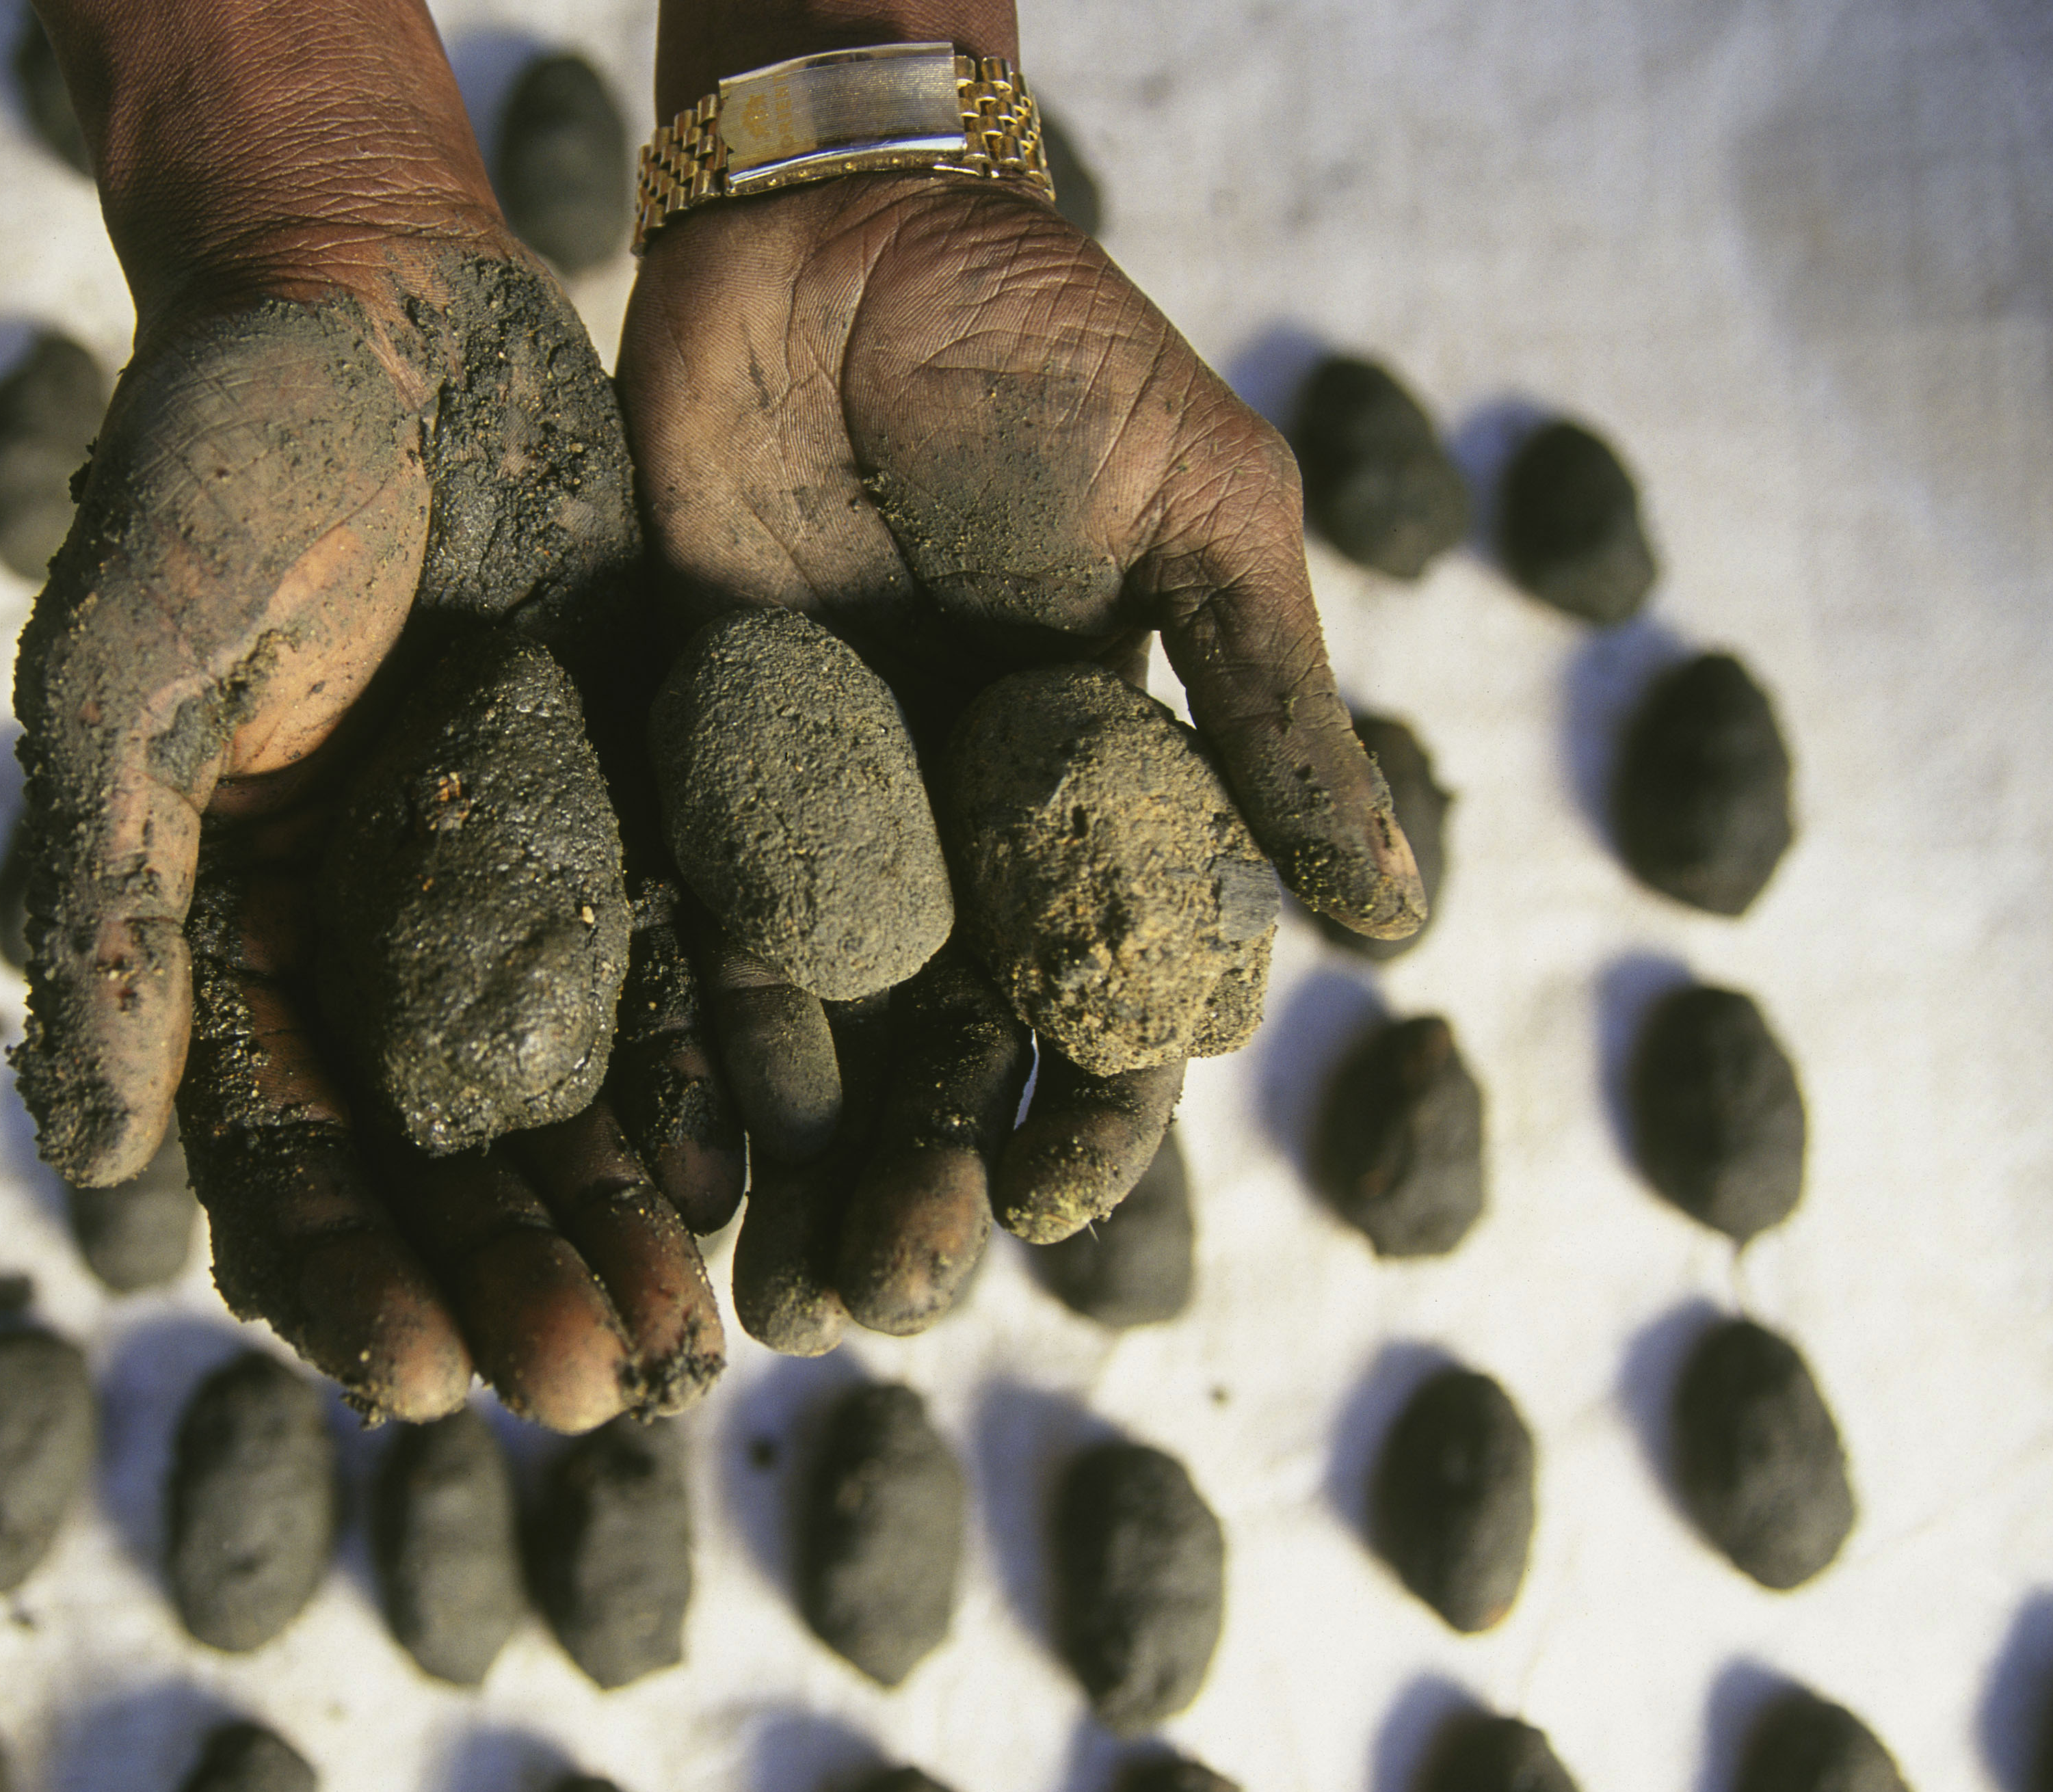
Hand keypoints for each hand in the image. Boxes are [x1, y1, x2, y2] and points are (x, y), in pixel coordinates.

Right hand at [11, 0, 731, 1426]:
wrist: (381, 295)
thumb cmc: (219, 459)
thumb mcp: (130, 664)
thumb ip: (108, 902)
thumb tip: (99, 1168)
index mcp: (222, 928)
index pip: (274, 1154)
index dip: (340, 1275)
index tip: (416, 1380)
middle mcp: (360, 940)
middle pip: (433, 1165)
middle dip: (506, 1284)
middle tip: (596, 1392)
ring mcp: (497, 890)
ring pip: (564, 1100)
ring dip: (620, 1224)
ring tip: (695, 1341)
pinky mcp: (624, 818)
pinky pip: (674, 978)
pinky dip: (710, 1082)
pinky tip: (760, 1177)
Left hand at [618, 169, 1422, 1345]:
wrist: (836, 230)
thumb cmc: (1046, 351)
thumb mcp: (1194, 515)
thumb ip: (1263, 708)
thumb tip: (1392, 917)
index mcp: (1084, 788)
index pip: (1102, 990)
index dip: (1091, 1108)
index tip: (1059, 1206)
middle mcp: (950, 824)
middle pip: (946, 1044)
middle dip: (924, 1180)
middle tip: (882, 1300)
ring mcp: (815, 801)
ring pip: (814, 1018)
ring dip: (793, 1155)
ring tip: (765, 1287)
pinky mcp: (687, 756)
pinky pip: (683, 915)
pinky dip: (677, 1026)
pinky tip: (660, 1142)